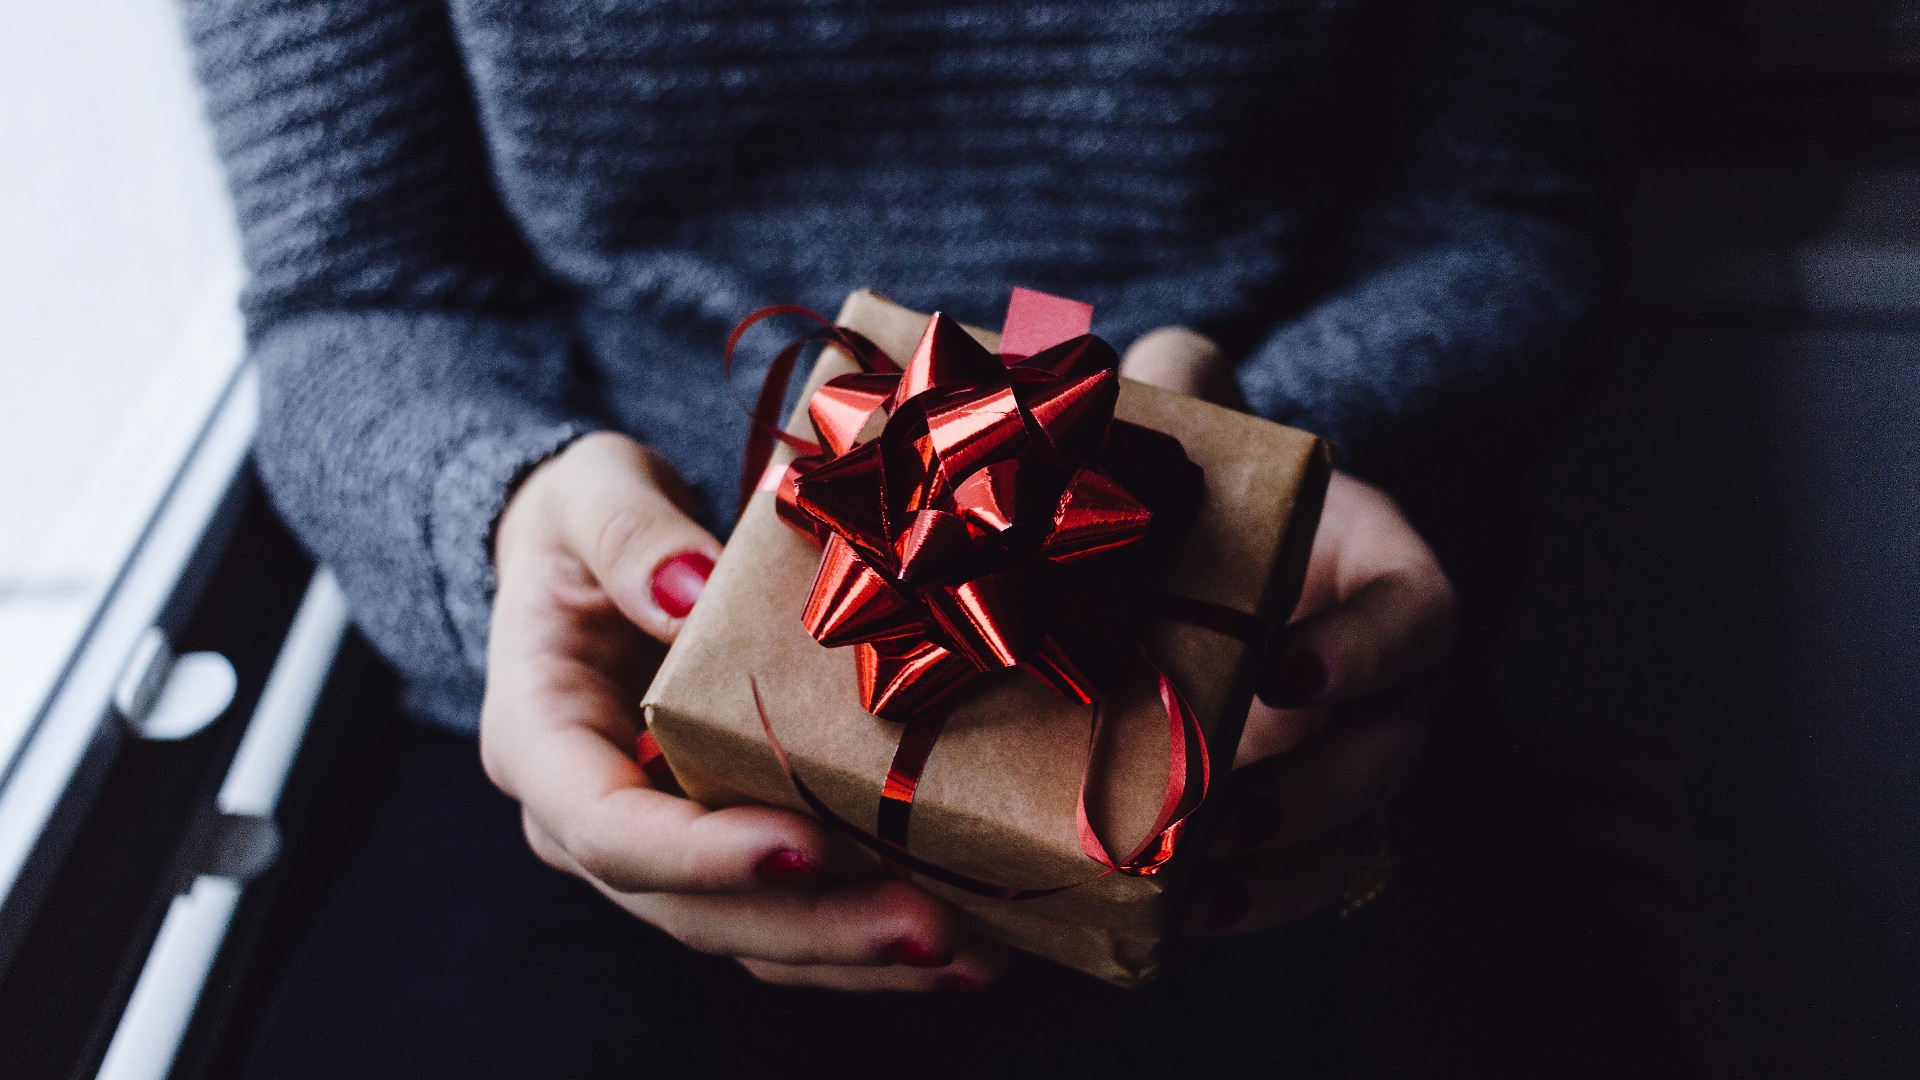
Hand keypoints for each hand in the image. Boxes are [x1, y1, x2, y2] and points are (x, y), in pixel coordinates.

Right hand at [480, 431, 1006, 990]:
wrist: (593, 559)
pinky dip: (867, 940)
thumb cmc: (587, 523)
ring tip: (970, 954)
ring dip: (858, 955)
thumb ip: (629, 536)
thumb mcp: (590, 494)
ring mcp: (656, 852)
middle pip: (692, 910)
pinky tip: (963, 944)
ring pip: (749, 935)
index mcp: (540, 740)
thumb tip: (689, 588)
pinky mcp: (721, 854)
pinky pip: (788, 917)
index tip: (806, 847)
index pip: (606, 827)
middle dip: (817, 927)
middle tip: (931, 927)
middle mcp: (587, 822)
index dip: (701, 854)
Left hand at [1121, 328, 1454, 934]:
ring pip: (1358, 835)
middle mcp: (1390, 683)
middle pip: (1393, 749)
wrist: (1200, 585)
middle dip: (1317, 787)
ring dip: (1284, 868)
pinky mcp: (1305, 829)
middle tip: (1223, 805)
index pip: (1419, 616)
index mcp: (1385, 576)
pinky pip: (1306, 885)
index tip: (1284, 671)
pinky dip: (1253, 906)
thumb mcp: (1207, 444)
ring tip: (1196, 881)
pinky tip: (1180, 920)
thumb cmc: (1214, 506)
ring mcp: (1355, 765)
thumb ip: (1189, 394)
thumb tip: (1151, 365)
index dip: (1366, 650)